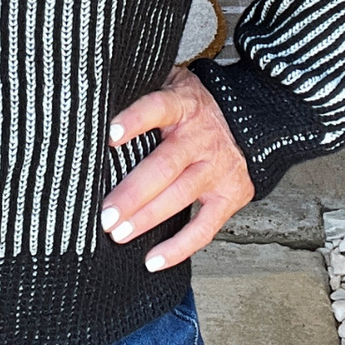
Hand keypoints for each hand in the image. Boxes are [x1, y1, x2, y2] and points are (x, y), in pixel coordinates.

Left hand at [101, 65, 253, 268]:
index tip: (110, 135)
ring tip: (118, 233)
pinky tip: (152, 260)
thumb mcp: (171, 83)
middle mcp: (201, 137)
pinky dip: (179, 247)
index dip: (135, 120)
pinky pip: (204, 227)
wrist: (248, 117)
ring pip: (180, 196)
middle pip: (165, 166)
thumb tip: (95, 96)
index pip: (158, 107)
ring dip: (148, 218)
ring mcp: (218, 168)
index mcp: (183, 105)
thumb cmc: (191, 106)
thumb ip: (142, 89)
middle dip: (133, 193)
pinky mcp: (230, 195)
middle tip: (105, 214)